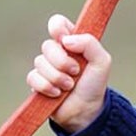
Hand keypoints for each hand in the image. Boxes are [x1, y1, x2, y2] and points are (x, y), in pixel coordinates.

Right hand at [26, 14, 111, 132]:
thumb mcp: (102, 62)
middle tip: (76, 72)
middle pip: (47, 45)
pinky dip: (47, 87)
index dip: (57, 28)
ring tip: (69, 86)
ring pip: (40, 62)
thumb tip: (66, 40)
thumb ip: (89, 44)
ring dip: (57, 77)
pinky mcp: (37, 82)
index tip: (64, 39)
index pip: (57, 23)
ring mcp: (46, 67)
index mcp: (72, 42)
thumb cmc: (94, 85)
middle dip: (62, 62)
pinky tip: (57, 94)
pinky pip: (33, 77)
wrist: (86, 111)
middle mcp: (57, 52)